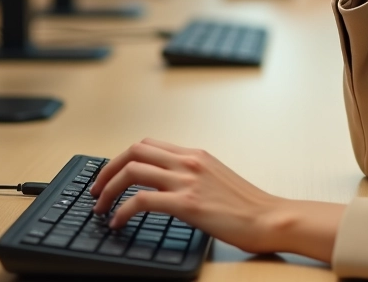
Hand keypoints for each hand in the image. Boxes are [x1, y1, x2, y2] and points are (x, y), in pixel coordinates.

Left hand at [89, 138, 343, 261]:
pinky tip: (118, 222)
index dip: (122, 159)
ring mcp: (188, 180)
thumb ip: (193, 176)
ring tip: (100, 207)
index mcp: (196, 155)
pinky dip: (123, 210)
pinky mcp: (188, 203)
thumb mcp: (217, 179)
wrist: (271, 218)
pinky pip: (142, 200)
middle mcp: (189, 161)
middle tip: (96, 190)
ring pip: (133, 171)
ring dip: (109, 189)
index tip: (110, 176)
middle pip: (134, 151)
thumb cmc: (248, 206)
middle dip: (107, 170)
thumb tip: (168, 186)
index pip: (148, 145)